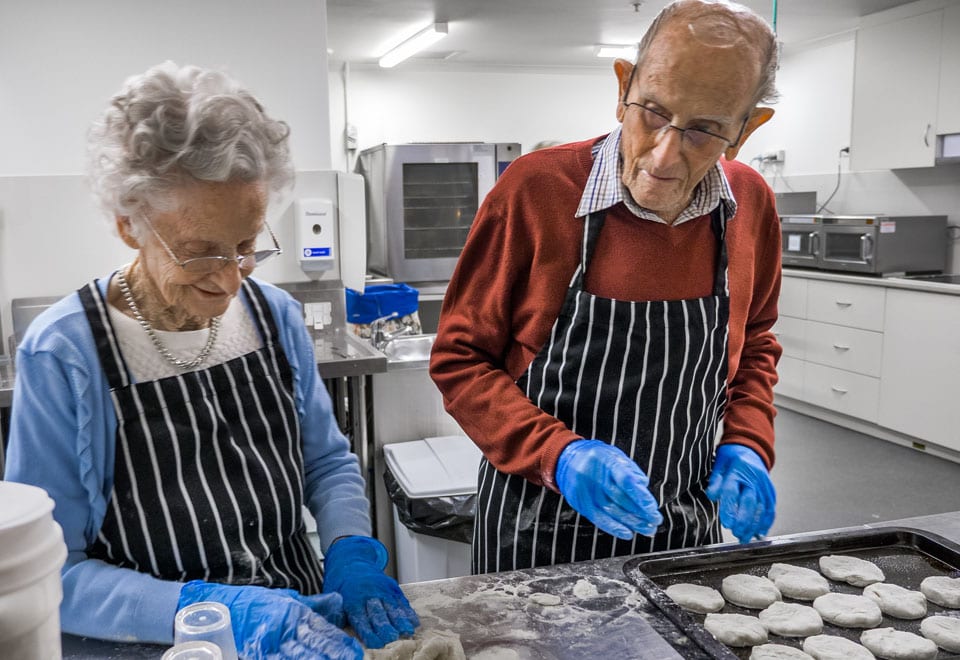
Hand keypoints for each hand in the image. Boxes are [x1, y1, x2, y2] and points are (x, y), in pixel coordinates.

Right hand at [178, 580, 361, 659]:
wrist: (216, 606)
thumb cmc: (252, 603)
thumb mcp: (285, 598)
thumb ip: (312, 604)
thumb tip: (336, 602)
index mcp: (293, 612)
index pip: (321, 629)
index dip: (337, 641)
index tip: (353, 651)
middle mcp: (284, 627)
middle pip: (313, 645)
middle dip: (333, 654)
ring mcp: (270, 642)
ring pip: (298, 656)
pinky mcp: (257, 652)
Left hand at [322, 536, 419, 648]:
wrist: (351, 561)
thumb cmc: (342, 585)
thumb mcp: (333, 597)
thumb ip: (337, 613)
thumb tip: (339, 627)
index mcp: (352, 600)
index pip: (361, 619)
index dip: (369, 632)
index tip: (376, 643)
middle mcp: (369, 594)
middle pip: (379, 613)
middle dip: (386, 627)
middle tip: (392, 638)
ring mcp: (382, 589)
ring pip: (392, 606)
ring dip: (400, 620)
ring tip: (407, 631)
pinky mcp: (392, 586)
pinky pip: (401, 599)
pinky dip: (408, 611)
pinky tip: (413, 621)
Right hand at [555, 439, 662, 539]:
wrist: (565, 459)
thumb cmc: (596, 458)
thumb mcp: (614, 455)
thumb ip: (630, 470)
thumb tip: (644, 488)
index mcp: (605, 460)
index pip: (625, 480)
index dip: (640, 496)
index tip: (652, 508)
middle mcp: (593, 476)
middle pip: (620, 498)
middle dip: (641, 512)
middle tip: (655, 520)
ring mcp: (585, 491)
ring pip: (612, 511)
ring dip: (632, 522)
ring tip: (647, 528)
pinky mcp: (580, 503)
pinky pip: (599, 519)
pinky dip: (614, 528)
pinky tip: (628, 533)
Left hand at [705, 444, 775, 542]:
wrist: (750, 448)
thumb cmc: (731, 457)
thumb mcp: (718, 464)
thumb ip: (715, 481)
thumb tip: (712, 496)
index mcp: (737, 470)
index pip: (732, 491)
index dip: (730, 508)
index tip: (726, 523)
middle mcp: (753, 478)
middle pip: (750, 502)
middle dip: (743, 521)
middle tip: (736, 533)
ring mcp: (764, 485)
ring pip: (761, 508)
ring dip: (754, 525)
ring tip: (745, 537)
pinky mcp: (771, 491)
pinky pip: (770, 508)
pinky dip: (766, 522)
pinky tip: (759, 532)